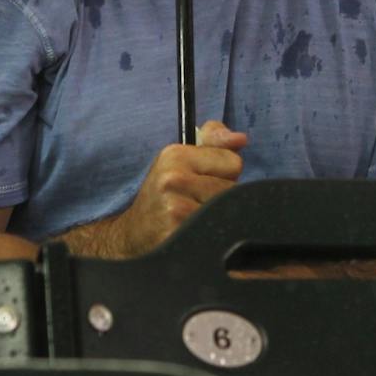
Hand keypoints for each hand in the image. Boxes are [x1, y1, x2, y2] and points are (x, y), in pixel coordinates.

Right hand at [111, 120, 247, 256]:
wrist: (135, 234)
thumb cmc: (164, 194)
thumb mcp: (181, 159)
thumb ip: (214, 142)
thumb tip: (240, 139)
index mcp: (175, 155)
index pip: (233, 163)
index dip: (224, 175)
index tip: (204, 182)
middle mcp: (173, 180)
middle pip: (232, 190)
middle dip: (222, 199)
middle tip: (198, 203)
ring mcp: (176, 210)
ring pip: (227, 213)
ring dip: (219, 219)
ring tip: (198, 219)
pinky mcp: (179, 236)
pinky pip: (218, 234)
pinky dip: (214, 236)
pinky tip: (197, 234)